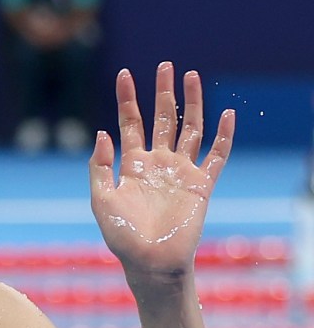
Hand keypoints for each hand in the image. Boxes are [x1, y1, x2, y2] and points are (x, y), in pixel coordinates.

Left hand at [89, 62, 234, 277]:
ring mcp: (181, 172)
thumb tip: (103, 133)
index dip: (127, 99)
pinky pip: (216, 156)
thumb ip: (100, 167)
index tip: (124, 74)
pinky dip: (223, 135)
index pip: (130, 123)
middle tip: (165, 65)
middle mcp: (158, 164)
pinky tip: (227, 113)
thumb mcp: (101, 200)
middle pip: (162, 119)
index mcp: (132, 165)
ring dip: (192, 103)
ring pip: (190, 129)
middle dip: (163, 92)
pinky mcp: (201, 185)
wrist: (150, 262)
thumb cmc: (122, 236)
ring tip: (191, 76)